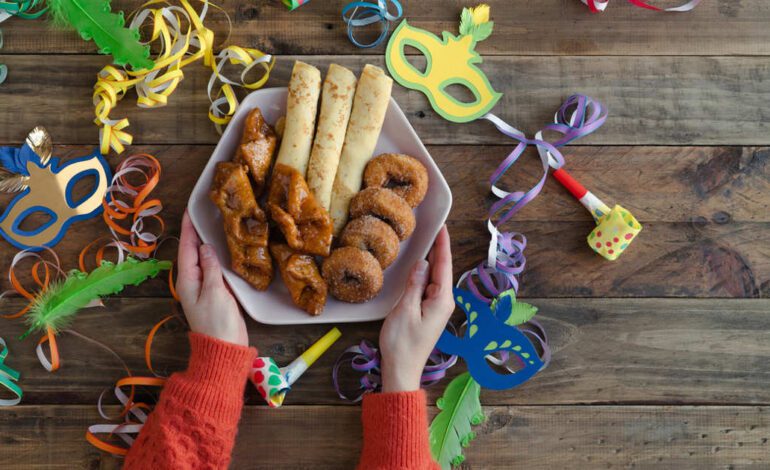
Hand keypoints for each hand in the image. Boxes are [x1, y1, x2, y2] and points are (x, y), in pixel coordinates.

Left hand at [176, 210, 247, 346]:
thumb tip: (205, 247)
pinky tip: (225, 250)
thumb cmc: (217, 322)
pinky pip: (214, 269)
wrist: (225, 348)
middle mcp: (193, 281)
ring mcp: (204, 287)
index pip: (186, 248)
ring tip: (214, 226)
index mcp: (188, 280)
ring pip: (203, 260)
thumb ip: (210, 268)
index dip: (188, 229)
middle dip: (196, 233)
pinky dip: (217, 257)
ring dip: (207, 244)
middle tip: (203, 213)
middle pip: (192, 252)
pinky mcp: (217, 293)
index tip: (190, 211)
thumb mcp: (215, 292)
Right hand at [379, 226, 453, 391]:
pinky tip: (418, 266)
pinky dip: (424, 273)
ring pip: (435, 277)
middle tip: (433, 227)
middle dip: (438, 249)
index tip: (442, 226)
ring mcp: (437, 308)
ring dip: (431, 260)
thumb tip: (422, 262)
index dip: (442, 244)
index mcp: (442, 300)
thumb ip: (414, 284)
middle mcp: (444, 302)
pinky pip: (428, 286)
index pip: (444, 265)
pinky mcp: (429, 312)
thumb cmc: (402, 343)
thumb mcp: (405, 309)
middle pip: (442, 269)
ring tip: (426, 240)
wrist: (401, 369)